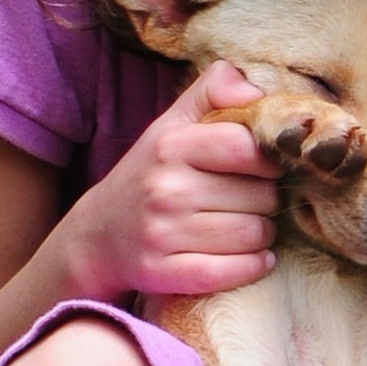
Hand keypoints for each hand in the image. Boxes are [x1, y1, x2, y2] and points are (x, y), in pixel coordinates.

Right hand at [56, 65, 279, 304]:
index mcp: (170, 145)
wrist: (99, 235)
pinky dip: (254, 266)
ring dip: (262, 234)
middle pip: (260, 196)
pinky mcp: (165, 274)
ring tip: (245, 225)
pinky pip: (235, 272)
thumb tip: (256, 92)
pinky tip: (253, 257)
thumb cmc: (151, 173)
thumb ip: (213, 90)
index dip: (267, 158)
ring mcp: (163, 235)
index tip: (262, 165)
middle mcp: (165, 189)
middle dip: (266, 199)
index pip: (247, 146)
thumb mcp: (173, 124)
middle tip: (249, 200)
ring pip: (254, 235)